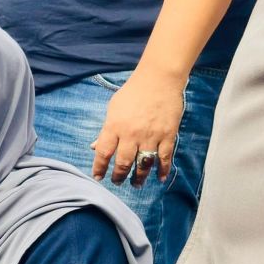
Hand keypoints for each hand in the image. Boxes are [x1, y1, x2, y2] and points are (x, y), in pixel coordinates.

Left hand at [91, 70, 184, 185]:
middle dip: (119, 176)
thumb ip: (105, 130)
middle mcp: (131, 134)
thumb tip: (96, 147)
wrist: (159, 80)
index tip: (98, 176)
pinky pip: (164, 157)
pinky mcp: (168, 135)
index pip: (103, 152)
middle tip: (117, 182)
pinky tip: (160, 178)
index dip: (99, 167)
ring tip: (136, 184)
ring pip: (144, 164)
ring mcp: (151, 136)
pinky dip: (162, 169)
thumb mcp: (113, 108)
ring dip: (139, 177)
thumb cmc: (133, 93)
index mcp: (114, 126)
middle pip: (123, 163)